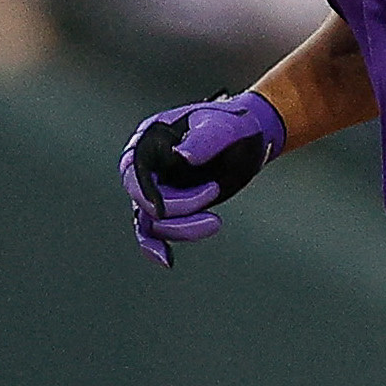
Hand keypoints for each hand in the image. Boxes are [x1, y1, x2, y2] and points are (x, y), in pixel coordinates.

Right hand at [121, 91, 286, 266]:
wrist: (251, 138)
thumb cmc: (234, 124)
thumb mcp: (222, 127)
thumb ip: (203, 139)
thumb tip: (182, 157)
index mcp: (150, 139)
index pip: (133, 169)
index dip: (144, 191)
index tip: (160, 209)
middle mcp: (147, 165)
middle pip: (143, 200)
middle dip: (176, 207)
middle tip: (214, 189)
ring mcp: (158, 188)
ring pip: (151, 222)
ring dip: (181, 229)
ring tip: (215, 222)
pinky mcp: (172, 207)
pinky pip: (156, 232)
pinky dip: (157, 248)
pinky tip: (167, 261)